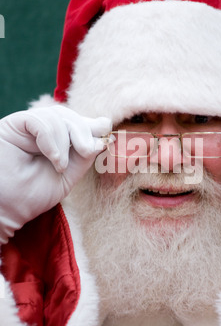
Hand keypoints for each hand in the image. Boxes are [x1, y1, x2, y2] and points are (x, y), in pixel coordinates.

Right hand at [0, 105, 111, 244]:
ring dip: (65, 140)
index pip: (76, 123)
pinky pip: (37, 120)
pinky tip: (53, 158)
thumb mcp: (68, 176)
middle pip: (68, 116)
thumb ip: (84, 155)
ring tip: (60, 166)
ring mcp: (26, 128)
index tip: (107, 138)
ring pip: (55, 116)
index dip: (92, 127)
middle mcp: (40, 131)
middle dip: (83, 131)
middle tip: (87, 151)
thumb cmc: (32, 196)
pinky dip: (50, 138)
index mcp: (54, 141)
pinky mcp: (12, 126)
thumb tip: (104, 130)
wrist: (6, 209)